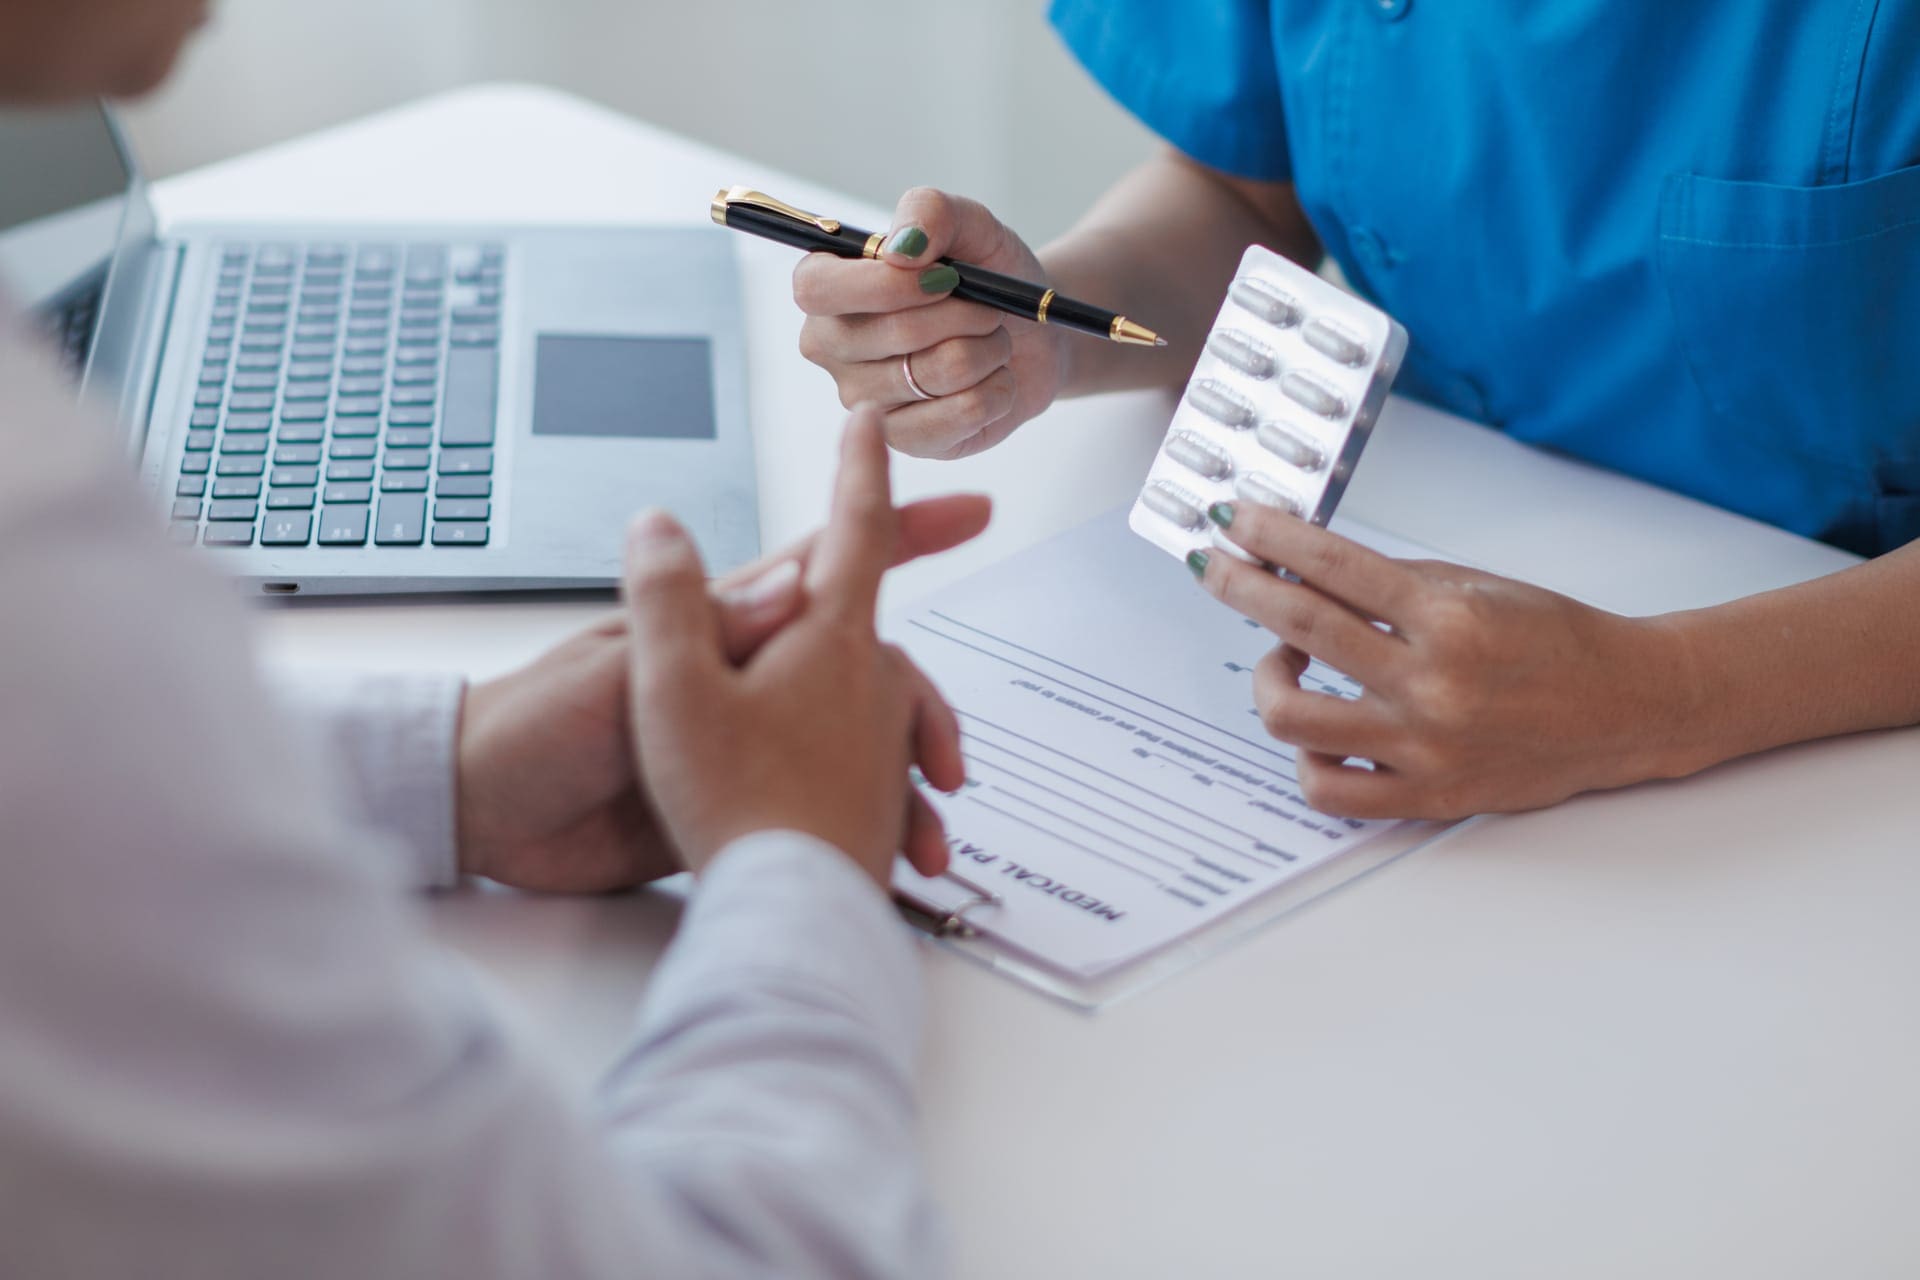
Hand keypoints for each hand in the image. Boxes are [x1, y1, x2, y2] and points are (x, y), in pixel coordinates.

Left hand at [455, 484, 988, 891]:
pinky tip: (875, 864)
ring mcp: (741, 742)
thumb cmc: (531, 728)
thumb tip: (789, 583)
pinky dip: (853, 830)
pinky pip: (813, 809)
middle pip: (860, 673)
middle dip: (919, 704)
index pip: (825, 565)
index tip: (963, 515)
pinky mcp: (726, 802)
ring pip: (848, 751)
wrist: (482, 815)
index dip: (895, 533)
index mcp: (718, 628)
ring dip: (891, 789)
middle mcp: (742, 678)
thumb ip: (698, 632)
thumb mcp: (618, 675)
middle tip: (955, 753)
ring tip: (919, 838)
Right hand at [793, 187, 1067, 459]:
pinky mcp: (907, 440)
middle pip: (895, 332)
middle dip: (965, 312)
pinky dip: (997, 390)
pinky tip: (994, 380)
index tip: (943, 276)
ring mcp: (865, 400)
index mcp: (826, 288)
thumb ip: (932, 211)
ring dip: (988, 349)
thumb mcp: (969, 225)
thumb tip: (901, 249)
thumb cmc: (987, 276)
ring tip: (991, 341)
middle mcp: (833, 348)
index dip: (882, 284)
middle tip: (989, 307)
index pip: (817, 289)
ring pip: (940, 372)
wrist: (1031, 335)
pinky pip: (961, 414)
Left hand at [1192, 501, 1695, 818]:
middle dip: (1240, 588)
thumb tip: (1301, 568)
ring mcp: (1424, 747)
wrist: (1624, 706)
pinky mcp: (1426, 795)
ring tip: (1280, 659)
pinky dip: (1306, 756)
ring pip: (1293, 717)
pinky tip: (1316, 728)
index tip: (1232, 519)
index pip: (1331, 567)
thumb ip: (1388, 583)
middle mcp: (1432, 685)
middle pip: (1299, 630)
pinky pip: (1327, 789)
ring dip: (1268, 677)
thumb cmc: (1554, 641)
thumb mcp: (1474, 587)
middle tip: (1214, 569)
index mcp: (1449, 619)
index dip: (1268, 538)